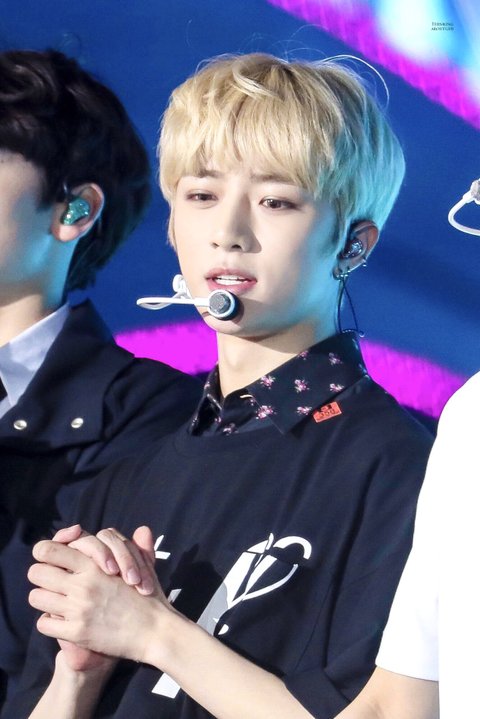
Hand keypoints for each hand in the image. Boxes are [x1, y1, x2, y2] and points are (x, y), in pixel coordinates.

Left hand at [28, 536, 173, 664]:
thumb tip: (142, 529)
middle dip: (42, 576)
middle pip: (35, 572)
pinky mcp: (76, 632)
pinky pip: (44, 624)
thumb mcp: (144, 565)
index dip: (45, 553)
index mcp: (94, 565)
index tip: (53, 560)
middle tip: (54, 582)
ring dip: (45, 600)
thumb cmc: (149, 597)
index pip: (47, 549)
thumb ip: (135, 547)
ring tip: (57, 602)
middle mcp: (82, 584)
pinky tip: (63, 622)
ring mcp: (78, 608)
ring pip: (36, 597)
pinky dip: (50, 623)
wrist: (155, 631)